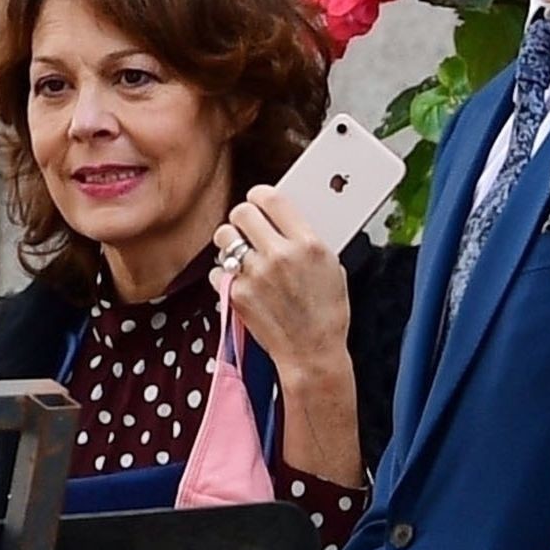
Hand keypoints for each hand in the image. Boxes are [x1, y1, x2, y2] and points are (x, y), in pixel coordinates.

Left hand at [213, 184, 349, 383]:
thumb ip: (306, 240)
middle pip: (242, 211)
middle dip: (243, 218)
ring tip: (242, 254)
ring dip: (230, 242)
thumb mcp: (332, 268)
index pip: (271, 197)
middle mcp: (279, 255)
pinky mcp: (235, 294)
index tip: (260, 202)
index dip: (261, 197)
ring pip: (224, 236)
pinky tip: (241, 282)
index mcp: (308, 244)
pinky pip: (217, 270)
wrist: (312, 353)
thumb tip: (286, 220)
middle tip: (248, 228)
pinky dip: (225, 274)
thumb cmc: (326, 314)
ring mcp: (255, 275)